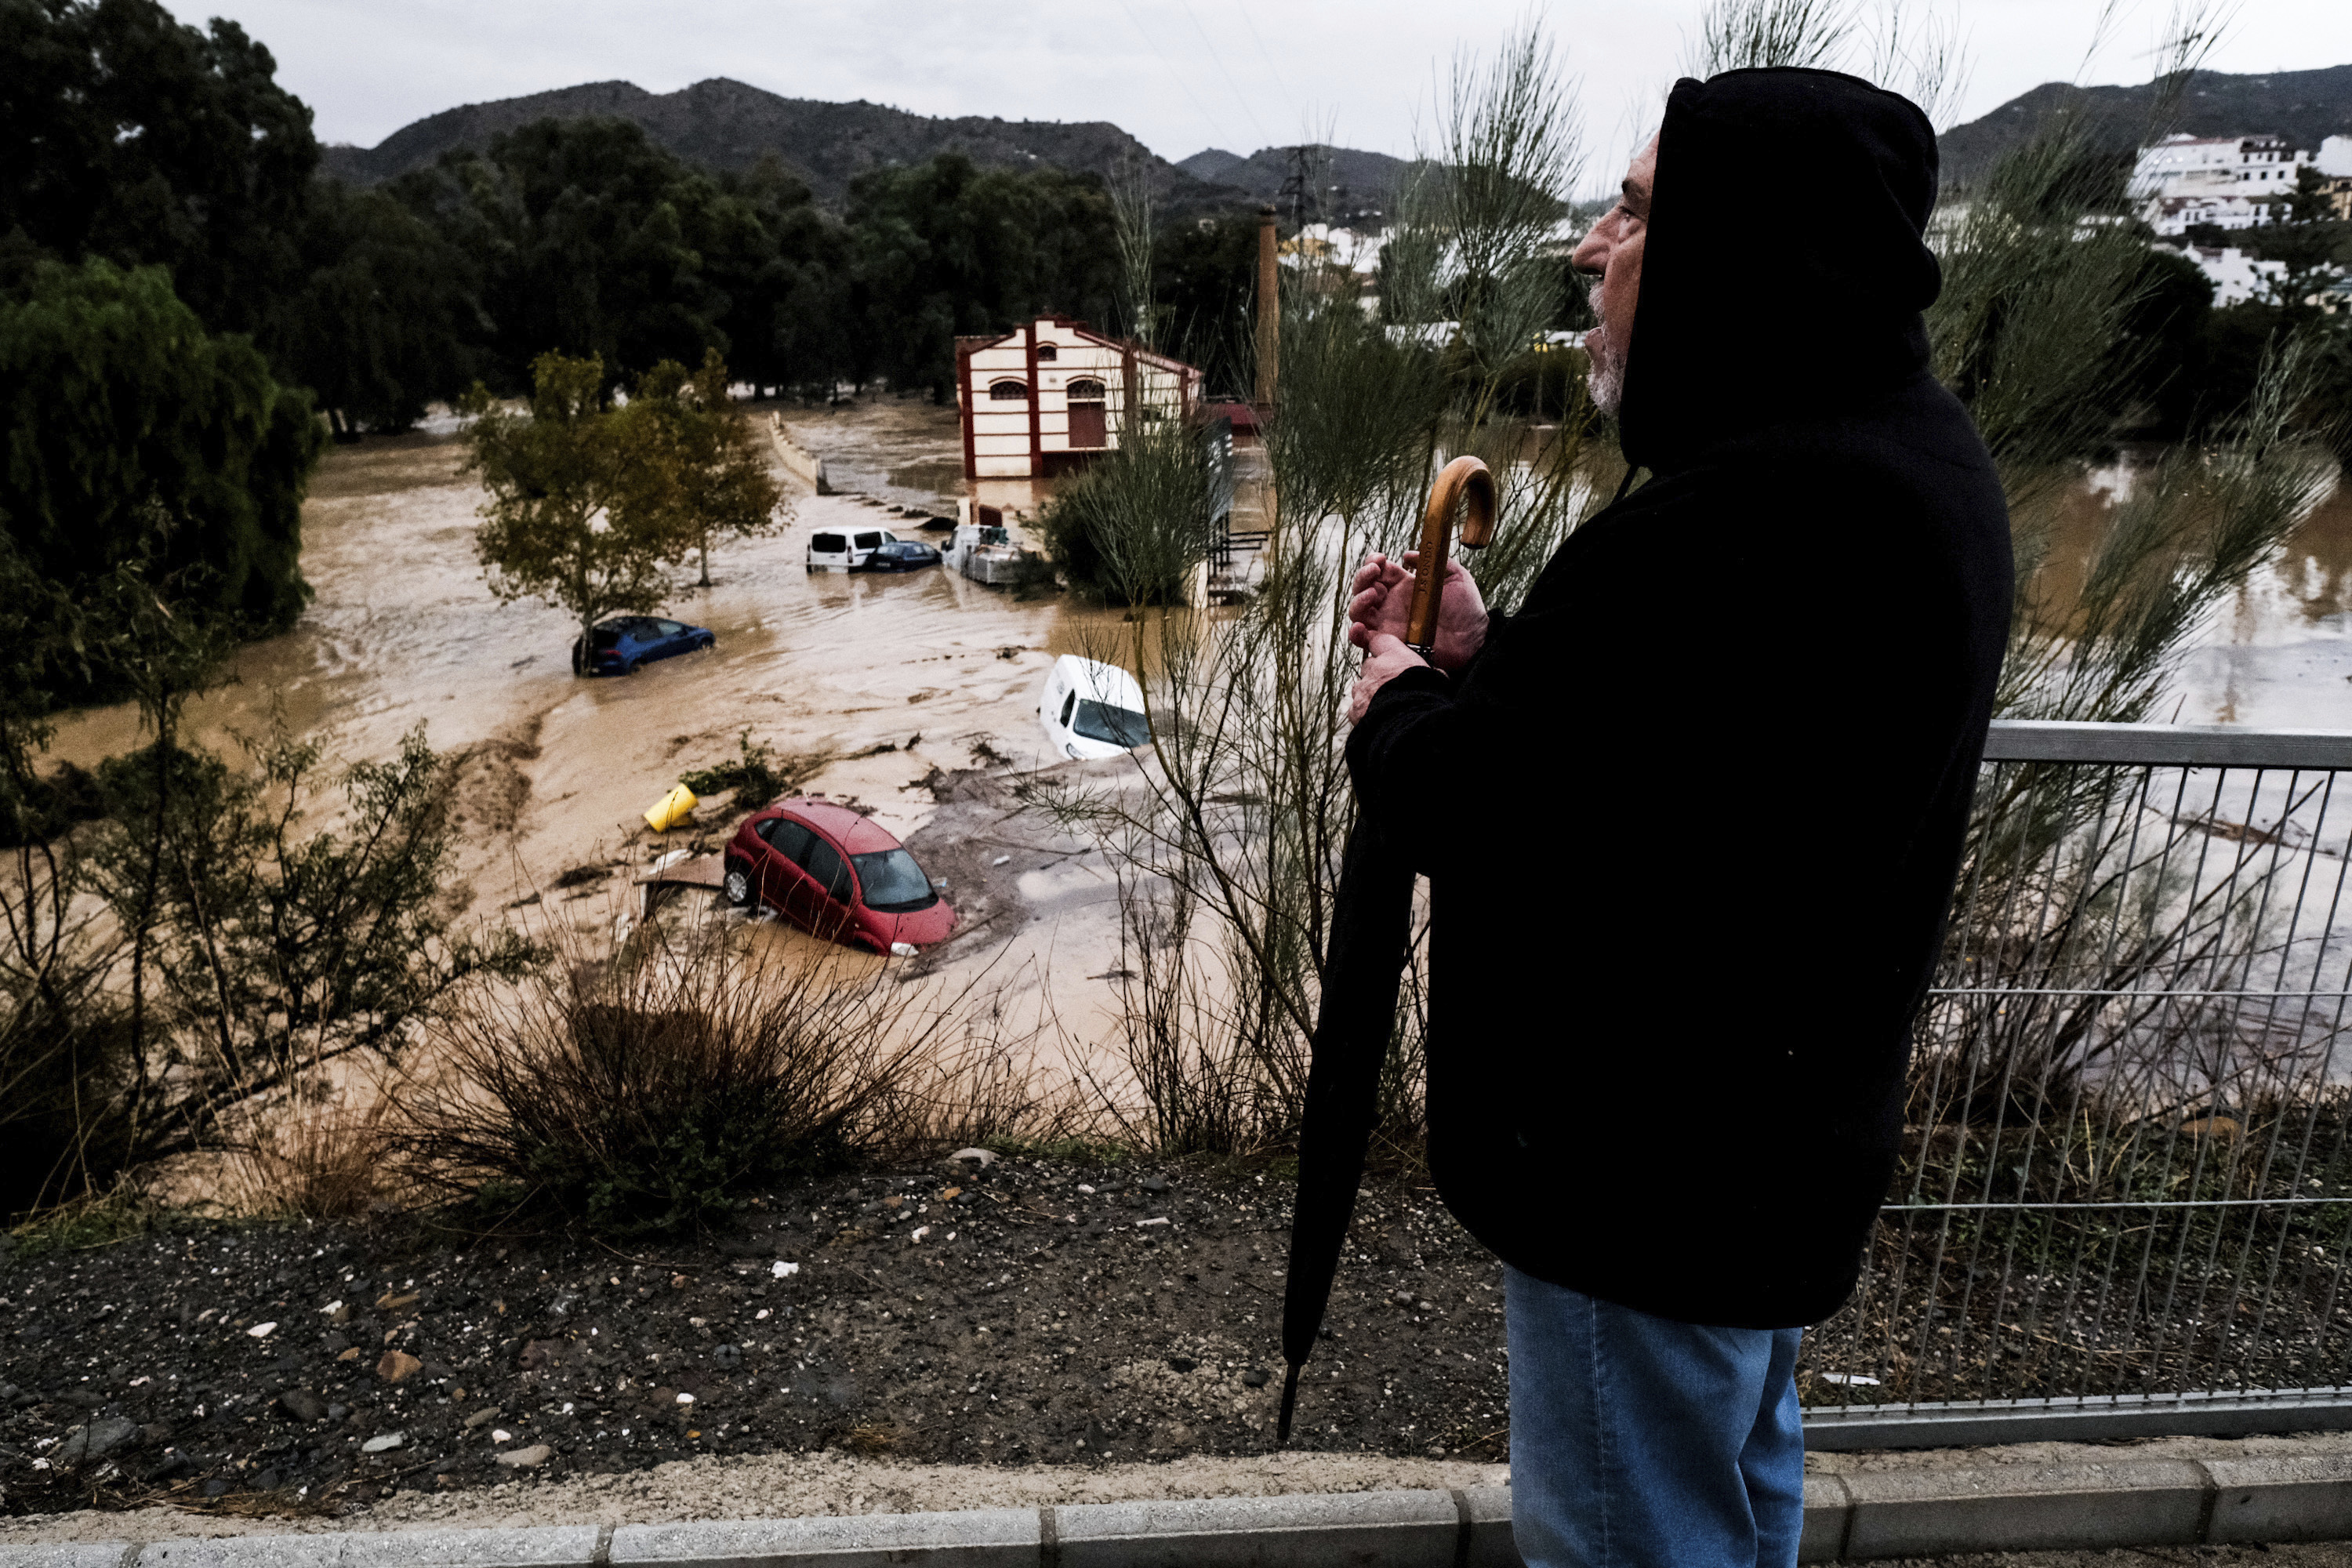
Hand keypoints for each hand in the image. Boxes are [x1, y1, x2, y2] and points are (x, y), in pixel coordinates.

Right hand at [1346, 550, 1488, 673]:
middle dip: (1363, 576)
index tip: (1381, 559)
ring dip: (1358, 600)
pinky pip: (1363, 639)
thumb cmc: (1467, 609)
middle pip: (1363, 588)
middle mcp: (1392, 604)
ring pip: (1358, 611)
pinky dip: (1355, 633)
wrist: (1473, 640)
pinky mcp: (1388, 643)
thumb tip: (1408, 554)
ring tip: (1372, 595)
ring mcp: (1388, 624)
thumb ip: (1434, 562)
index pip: (1380, 571)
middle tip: (1375, 571)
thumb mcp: (1456, 577)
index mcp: (1404, 586)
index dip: (1374, 562)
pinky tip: (1361, 626)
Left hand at [1348, 632, 1428, 722]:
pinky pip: (1357, 709)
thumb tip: (1438, 675)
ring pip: (1361, 687)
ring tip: (1386, 706)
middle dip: (1377, 673)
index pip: (1380, 640)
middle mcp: (1375, 670)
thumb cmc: (1426, 701)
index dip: (1378, 643)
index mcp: (1395, 657)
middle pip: (1369, 665)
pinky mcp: (1355, 710)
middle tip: (1391, 685)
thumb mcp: (1435, 681)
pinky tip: (1378, 720)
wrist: (1409, 727)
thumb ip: (1432, 674)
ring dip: (1369, 694)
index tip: (1377, 645)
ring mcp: (1362, 690)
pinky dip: (1364, 713)